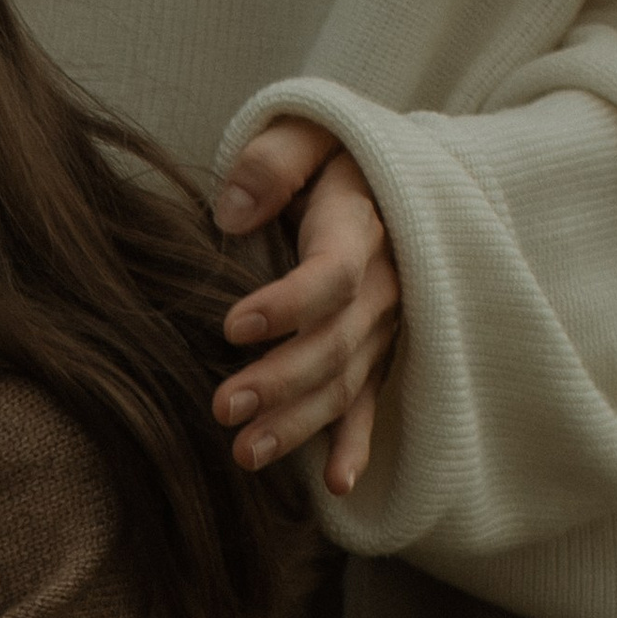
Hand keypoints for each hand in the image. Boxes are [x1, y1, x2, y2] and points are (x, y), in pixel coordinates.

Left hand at [211, 115, 401, 496]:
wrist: (393, 175)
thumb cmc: (335, 153)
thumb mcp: (310, 129)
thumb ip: (274, 161)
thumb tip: (232, 211)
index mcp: (364, 229)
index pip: (331, 275)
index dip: (286, 304)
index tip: (231, 327)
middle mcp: (384, 287)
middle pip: (336, 344)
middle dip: (282, 381)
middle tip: (223, 407)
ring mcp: (387, 328)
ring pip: (346, 385)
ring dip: (300, 425)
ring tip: (246, 454)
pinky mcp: (382, 354)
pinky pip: (373, 406)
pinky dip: (357, 446)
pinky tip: (336, 487)